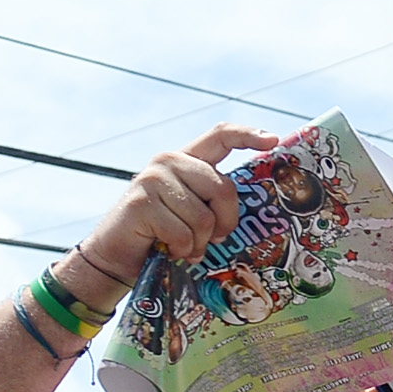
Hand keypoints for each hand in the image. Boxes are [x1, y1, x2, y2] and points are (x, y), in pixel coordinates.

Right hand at [79, 125, 279, 283]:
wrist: (119, 256)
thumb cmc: (165, 236)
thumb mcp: (195, 212)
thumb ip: (215, 201)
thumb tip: (256, 206)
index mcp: (186, 160)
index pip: (220, 136)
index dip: (247, 135)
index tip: (273, 140)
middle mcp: (169, 162)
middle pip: (223, 188)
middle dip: (225, 222)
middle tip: (212, 239)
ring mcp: (153, 179)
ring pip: (204, 217)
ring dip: (198, 242)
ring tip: (182, 245)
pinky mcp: (141, 202)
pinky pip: (184, 234)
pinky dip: (182, 250)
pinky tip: (168, 249)